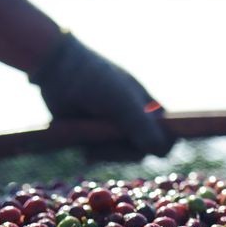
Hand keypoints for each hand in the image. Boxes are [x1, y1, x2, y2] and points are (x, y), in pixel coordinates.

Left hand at [29, 33, 175, 156]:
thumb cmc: (96, 80)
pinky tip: (83, 142)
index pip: (168, 135)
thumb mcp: (122, 102)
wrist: (58, 70)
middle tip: (106, 143)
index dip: (163, 144)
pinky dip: (94, 151)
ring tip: (90, 140)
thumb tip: (160, 151)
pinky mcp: (94, 136)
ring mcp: (113, 129)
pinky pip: (101, 154)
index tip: (150, 148)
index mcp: (149, 108)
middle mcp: (133, 120)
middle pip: (142, 151)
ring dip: (107, 152)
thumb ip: (141, 125)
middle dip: (125, 151)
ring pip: (120, 156)